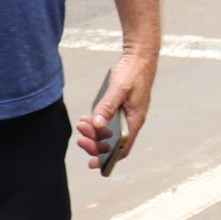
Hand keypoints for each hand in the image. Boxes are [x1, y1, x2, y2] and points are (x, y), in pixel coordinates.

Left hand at [74, 47, 158, 169]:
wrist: (140, 56)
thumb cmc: (133, 71)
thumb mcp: (119, 89)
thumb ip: (107, 107)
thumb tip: (97, 126)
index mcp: (135, 120)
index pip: (122, 147)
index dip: (108, 158)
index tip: (94, 164)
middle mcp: (132, 120)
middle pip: (113, 142)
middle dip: (95, 144)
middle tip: (80, 140)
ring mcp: (126, 114)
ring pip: (109, 132)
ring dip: (94, 133)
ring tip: (81, 125)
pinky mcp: (121, 107)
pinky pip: (108, 122)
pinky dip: (96, 124)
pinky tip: (87, 119)